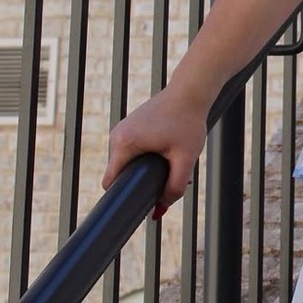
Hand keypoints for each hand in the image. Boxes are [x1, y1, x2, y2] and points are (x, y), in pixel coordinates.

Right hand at [102, 85, 208, 212]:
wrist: (191, 91)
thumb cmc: (189, 122)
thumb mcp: (185, 158)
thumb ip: (174, 187)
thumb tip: (160, 210)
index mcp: (123, 144)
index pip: (111, 182)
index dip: (123, 197)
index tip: (137, 206)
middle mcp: (117, 136)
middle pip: (121, 173)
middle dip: (142, 182)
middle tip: (169, 183)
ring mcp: (122, 129)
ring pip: (129, 161)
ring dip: (147, 168)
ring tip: (174, 163)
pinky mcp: (131, 125)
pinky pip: (133, 149)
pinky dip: (148, 156)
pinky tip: (169, 153)